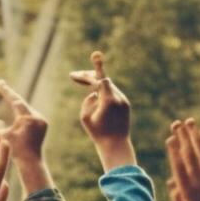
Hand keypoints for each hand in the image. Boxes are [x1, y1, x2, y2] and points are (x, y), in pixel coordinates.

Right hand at [0, 78, 50, 192]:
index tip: (0, 82)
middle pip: (22, 103)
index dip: (6, 91)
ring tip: (8, 95)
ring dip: (17, 105)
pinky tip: (17, 110)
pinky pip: (31, 116)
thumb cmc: (15, 150)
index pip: (16, 101)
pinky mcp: (43, 125)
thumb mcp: (4, 136)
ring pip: (26, 110)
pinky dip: (23, 113)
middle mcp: (38, 117)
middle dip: (11, 96)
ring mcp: (42, 121)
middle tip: (2, 84)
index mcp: (28, 118)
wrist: (31, 162)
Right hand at [70, 51, 133, 169]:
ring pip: (107, 86)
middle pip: (103, 80)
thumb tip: (93, 94)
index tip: (94, 55)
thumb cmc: (97, 133)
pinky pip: (112, 93)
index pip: (101, 78)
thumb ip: (86, 102)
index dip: (94, 69)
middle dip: (89, 76)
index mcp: (108, 100)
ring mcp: (123, 100)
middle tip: (74, 76)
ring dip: (94, 83)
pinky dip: (102, 91)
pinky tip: (93, 95)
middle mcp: (118, 98)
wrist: (116, 144)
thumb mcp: (85, 119)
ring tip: (79, 81)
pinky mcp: (125, 104)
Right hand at [167, 118, 199, 200]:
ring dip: (195, 135)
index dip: (173, 150)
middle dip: (182, 137)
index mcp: (185, 189)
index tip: (169, 138)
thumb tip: (171, 179)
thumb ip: (175, 195)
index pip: (177, 165)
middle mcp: (197, 181)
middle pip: (188, 154)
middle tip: (176, 123)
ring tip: (190, 122)